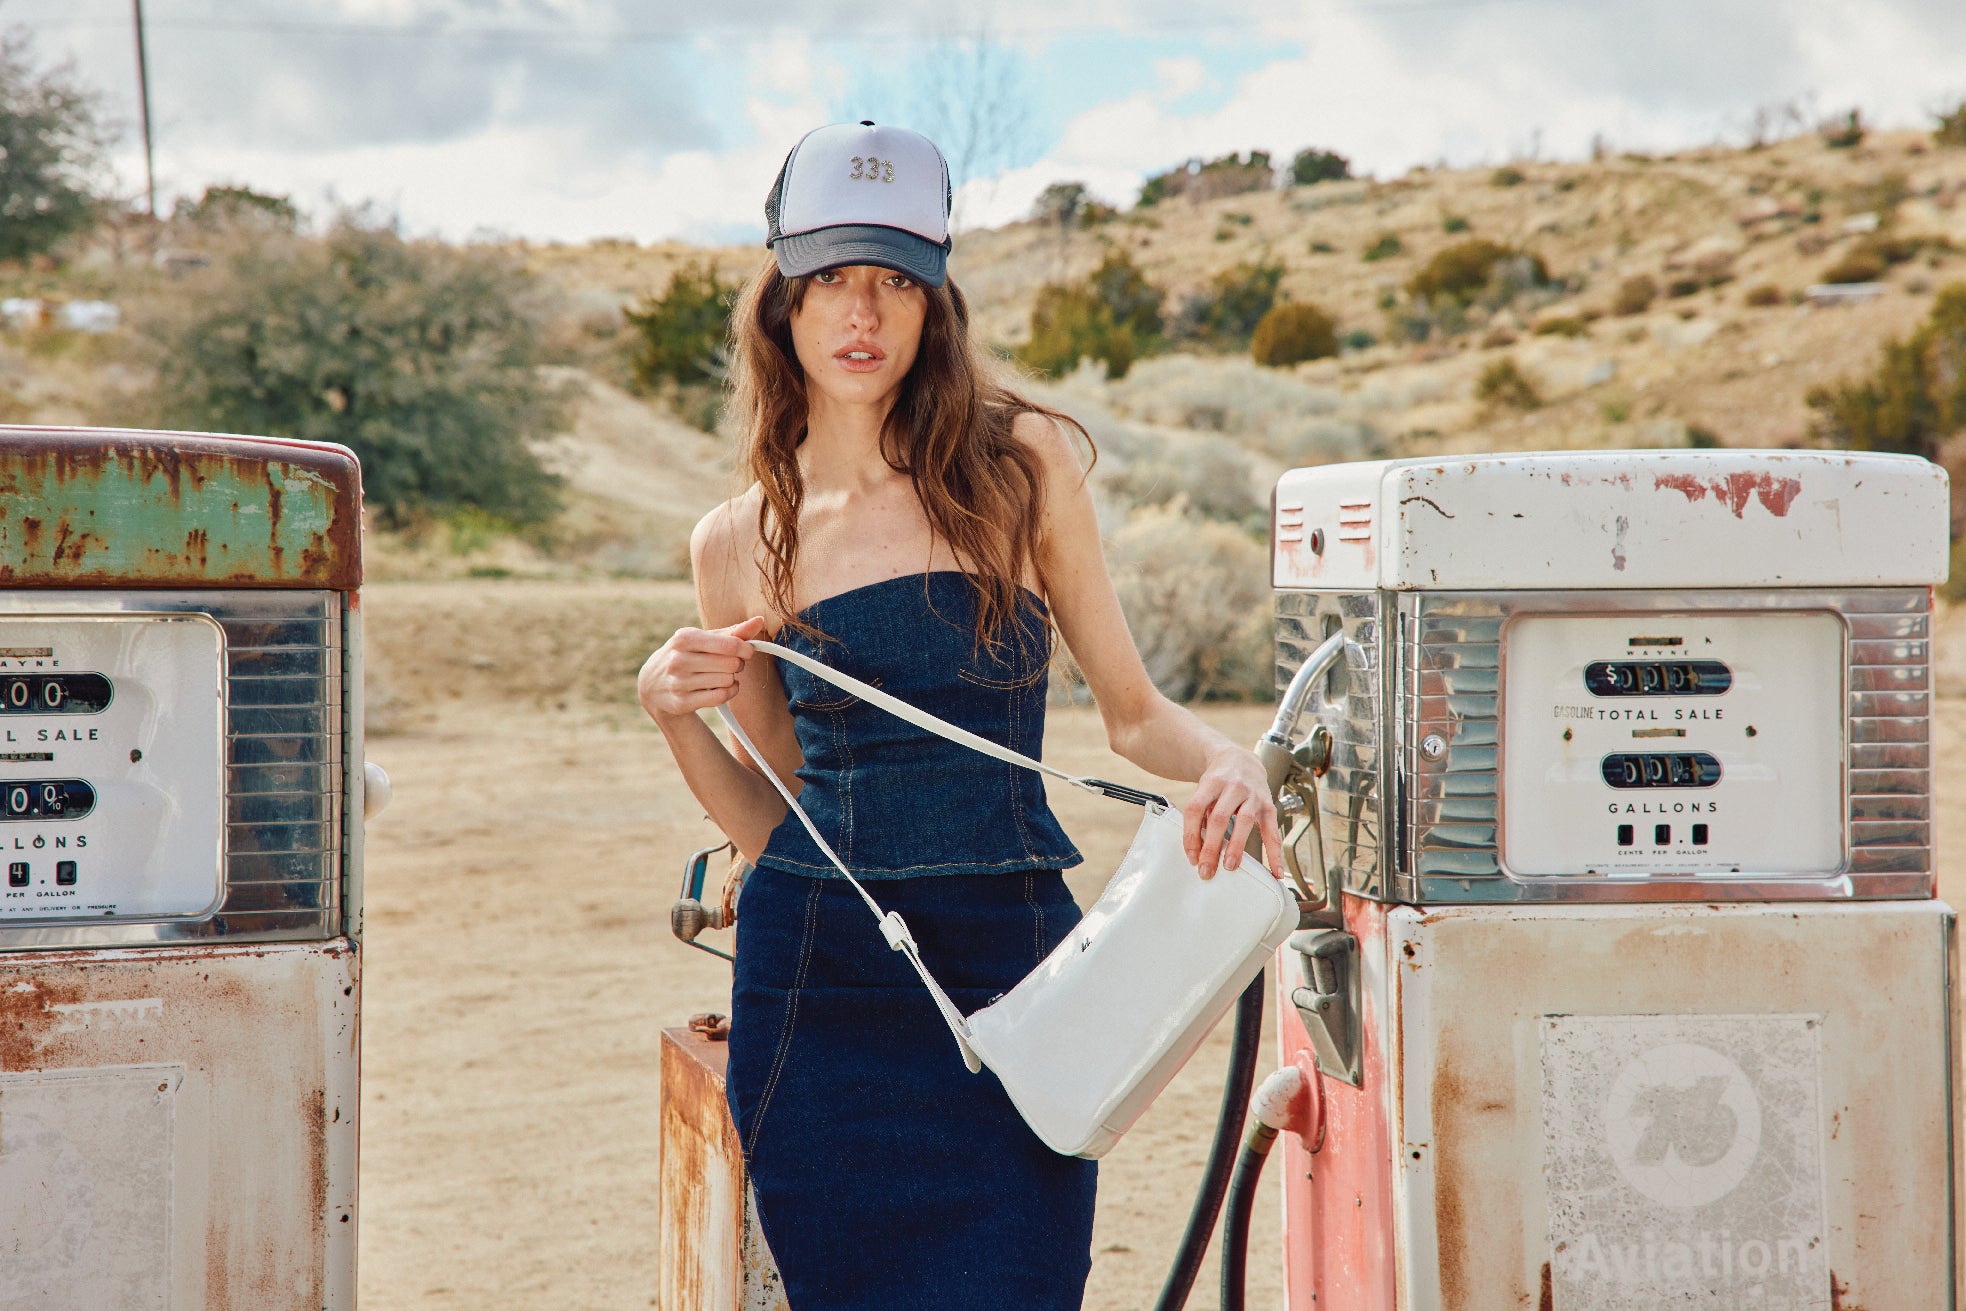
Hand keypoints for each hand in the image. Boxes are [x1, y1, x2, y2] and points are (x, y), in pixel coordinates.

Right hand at [638, 617, 766, 722]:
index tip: (747, 651)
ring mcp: (679, 682)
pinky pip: (721, 697)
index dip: (746, 649)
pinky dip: (729, 692)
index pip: (730, 644)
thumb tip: (759, 620)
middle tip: (731, 664)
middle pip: (732, 664)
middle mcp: (679, 660)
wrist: (653, 685)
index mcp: (684, 638)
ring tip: (721, 675)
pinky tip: (722, 688)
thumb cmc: (686, 655)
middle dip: (738, 664)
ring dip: (732, 679)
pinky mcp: (682, 702)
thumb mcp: (703, 639)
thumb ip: (733, 631)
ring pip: (728, 681)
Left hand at [1182, 747, 1283, 881]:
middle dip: (1212, 847)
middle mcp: (1233, 787)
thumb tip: (1197, 851)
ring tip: (1230, 866)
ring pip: (1244, 821)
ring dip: (1236, 846)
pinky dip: (1274, 853)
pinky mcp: (1268, 805)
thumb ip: (1201, 817)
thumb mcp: (1204, 791)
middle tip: (1206, 870)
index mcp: (1211, 783)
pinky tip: (1274, 871)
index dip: (1191, 834)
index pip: (1196, 809)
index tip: (1191, 857)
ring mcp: (1253, 795)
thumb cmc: (1218, 781)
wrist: (1241, 760)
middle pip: (1219, 818)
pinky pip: (1272, 831)